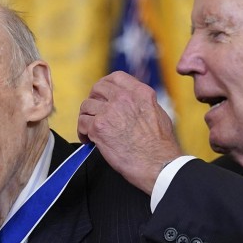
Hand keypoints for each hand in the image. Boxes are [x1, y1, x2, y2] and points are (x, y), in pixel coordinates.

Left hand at [78, 71, 183, 193]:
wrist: (157, 164)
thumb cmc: (161, 146)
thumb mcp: (158, 114)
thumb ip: (142, 104)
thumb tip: (133, 105)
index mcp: (140, 93)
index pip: (116, 77)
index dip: (106, 85)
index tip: (103, 93)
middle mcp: (123, 98)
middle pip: (97, 89)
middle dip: (94, 100)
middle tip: (94, 112)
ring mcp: (109, 112)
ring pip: (86, 106)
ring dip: (87, 117)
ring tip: (90, 128)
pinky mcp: (99, 128)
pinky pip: (82, 124)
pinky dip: (83, 132)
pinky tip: (89, 140)